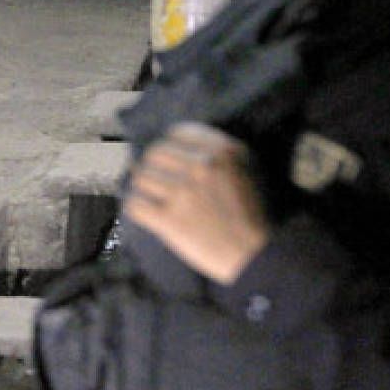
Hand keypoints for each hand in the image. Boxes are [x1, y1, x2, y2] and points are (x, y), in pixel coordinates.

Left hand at [123, 123, 268, 284]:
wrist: (255, 257)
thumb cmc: (251, 215)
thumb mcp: (246, 170)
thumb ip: (218, 151)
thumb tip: (177, 142)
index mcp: (223, 151)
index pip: (177, 132)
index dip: (170, 145)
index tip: (170, 157)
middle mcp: (201, 166)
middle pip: (154, 152)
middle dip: (153, 166)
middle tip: (156, 179)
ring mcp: (182, 192)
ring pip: (140, 177)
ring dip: (143, 188)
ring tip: (151, 197)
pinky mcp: (169, 218)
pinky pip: (134, 204)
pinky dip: (136, 209)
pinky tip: (146, 213)